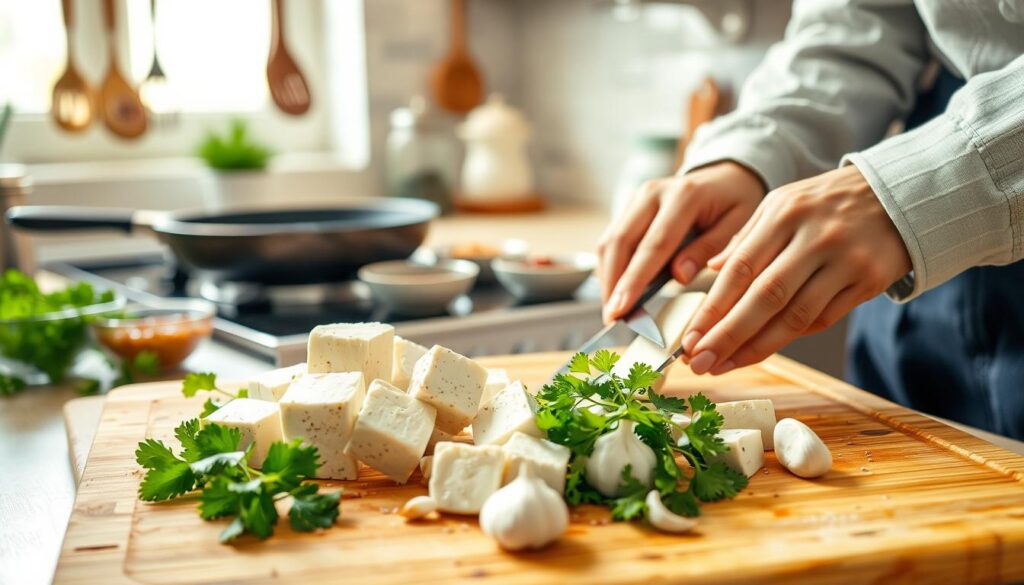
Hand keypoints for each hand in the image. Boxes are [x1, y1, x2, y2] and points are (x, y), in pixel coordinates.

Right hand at [597, 161, 764, 321]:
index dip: (634, 280)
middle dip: (612, 284)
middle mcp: (653, 193)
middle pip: (620, 242)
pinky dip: (611, 268)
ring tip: (613, 311)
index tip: (620, 310)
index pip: (654, 244)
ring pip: (610, 241)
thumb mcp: (738, 224)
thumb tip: (679, 276)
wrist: (724, 177)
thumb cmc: (734, 203)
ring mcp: (637, 198)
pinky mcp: (629, 207)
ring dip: (607, 278)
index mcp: (684, 196)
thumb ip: (709, 248)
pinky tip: (617, 292)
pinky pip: (612, 240)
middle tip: (611, 319)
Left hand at [681, 164, 911, 374]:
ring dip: (757, 347)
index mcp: (784, 213)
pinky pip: (823, 318)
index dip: (712, 308)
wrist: (898, 194)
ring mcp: (845, 261)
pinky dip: (791, 336)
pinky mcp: (869, 281)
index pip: (740, 268)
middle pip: (765, 297)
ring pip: (795, 316)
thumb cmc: (825, 203)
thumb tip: (709, 269)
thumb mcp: (782, 204)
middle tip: (699, 362)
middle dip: (728, 335)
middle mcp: (815, 237)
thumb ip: (746, 237)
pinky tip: (764, 348)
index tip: (689, 338)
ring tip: (726, 364)